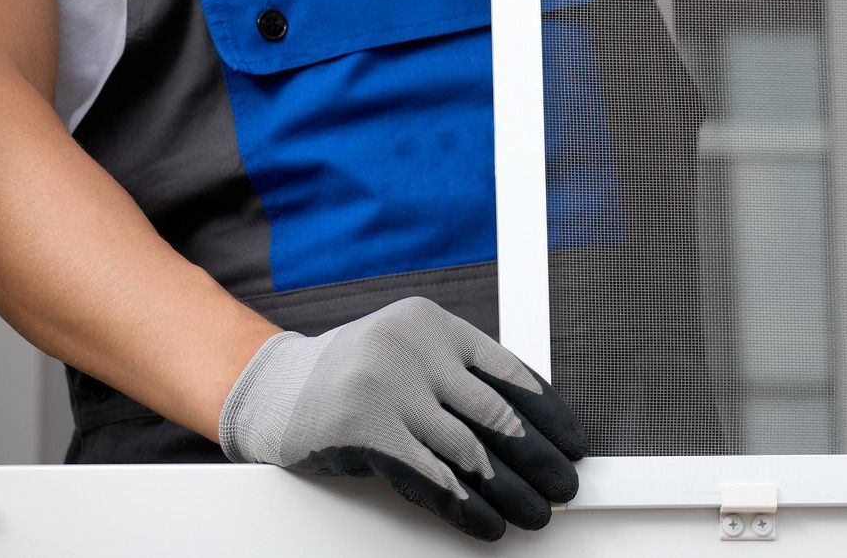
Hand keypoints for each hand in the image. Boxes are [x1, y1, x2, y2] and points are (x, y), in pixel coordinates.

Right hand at [218, 297, 586, 539]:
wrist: (273, 390)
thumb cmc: (353, 377)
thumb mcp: (409, 355)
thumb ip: (458, 377)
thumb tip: (530, 427)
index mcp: (433, 324)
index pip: (508, 371)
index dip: (548, 414)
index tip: (573, 443)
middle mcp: (414, 349)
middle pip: (496, 414)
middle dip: (539, 456)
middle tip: (566, 484)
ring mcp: (387, 388)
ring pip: (468, 451)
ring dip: (510, 489)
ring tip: (537, 512)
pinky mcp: (364, 430)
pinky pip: (429, 475)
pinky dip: (465, 505)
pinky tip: (488, 521)